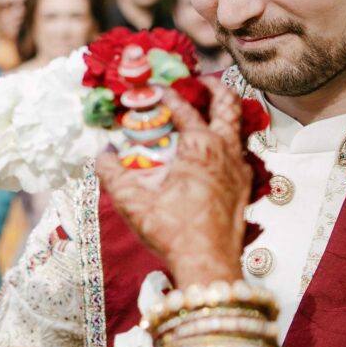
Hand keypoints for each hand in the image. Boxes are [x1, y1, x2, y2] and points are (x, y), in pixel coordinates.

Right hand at [97, 83, 253, 287]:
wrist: (208, 264)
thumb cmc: (172, 231)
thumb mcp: (132, 201)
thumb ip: (112, 173)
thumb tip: (102, 153)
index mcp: (200, 147)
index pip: (184, 109)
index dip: (168, 95)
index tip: (156, 89)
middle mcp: (225, 152)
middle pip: (229, 106)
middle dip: (216, 89)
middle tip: (202, 82)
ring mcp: (238, 170)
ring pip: (238, 129)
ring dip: (225, 115)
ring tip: (209, 112)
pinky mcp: (243, 189)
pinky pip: (239, 153)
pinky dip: (227, 142)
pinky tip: (213, 154)